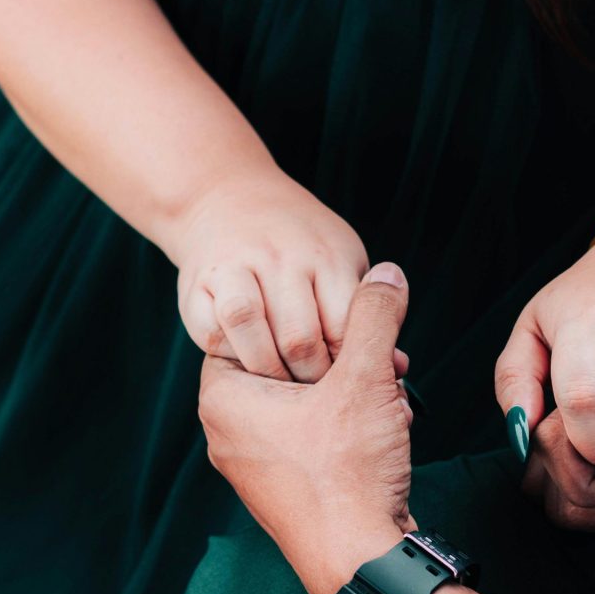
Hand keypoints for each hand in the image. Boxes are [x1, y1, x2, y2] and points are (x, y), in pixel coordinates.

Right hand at [173, 171, 368, 382]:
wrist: (228, 195)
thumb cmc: (304, 247)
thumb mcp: (345, 265)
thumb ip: (370, 317)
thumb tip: (397, 370)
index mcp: (329, 257)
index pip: (346, 329)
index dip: (349, 368)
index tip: (351, 385)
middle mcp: (282, 257)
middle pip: (300, 338)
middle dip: (311, 380)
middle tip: (316, 397)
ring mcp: (237, 266)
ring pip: (251, 331)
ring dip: (268, 371)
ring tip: (281, 387)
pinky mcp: (197, 282)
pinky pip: (212, 333)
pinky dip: (230, 356)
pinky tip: (246, 363)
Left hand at [198, 262, 414, 593]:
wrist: (359, 561)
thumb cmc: (347, 473)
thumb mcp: (364, 379)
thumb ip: (374, 317)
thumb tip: (386, 273)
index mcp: (223, 399)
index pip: (253, 326)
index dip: (306, 319)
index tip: (345, 327)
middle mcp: (228, 433)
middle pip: (288, 363)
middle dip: (343, 360)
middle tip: (382, 364)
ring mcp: (256, 466)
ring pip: (308, 401)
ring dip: (355, 392)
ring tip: (392, 401)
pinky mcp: (286, 489)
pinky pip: (316, 436)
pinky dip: (352, 426)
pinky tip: (389, 430)